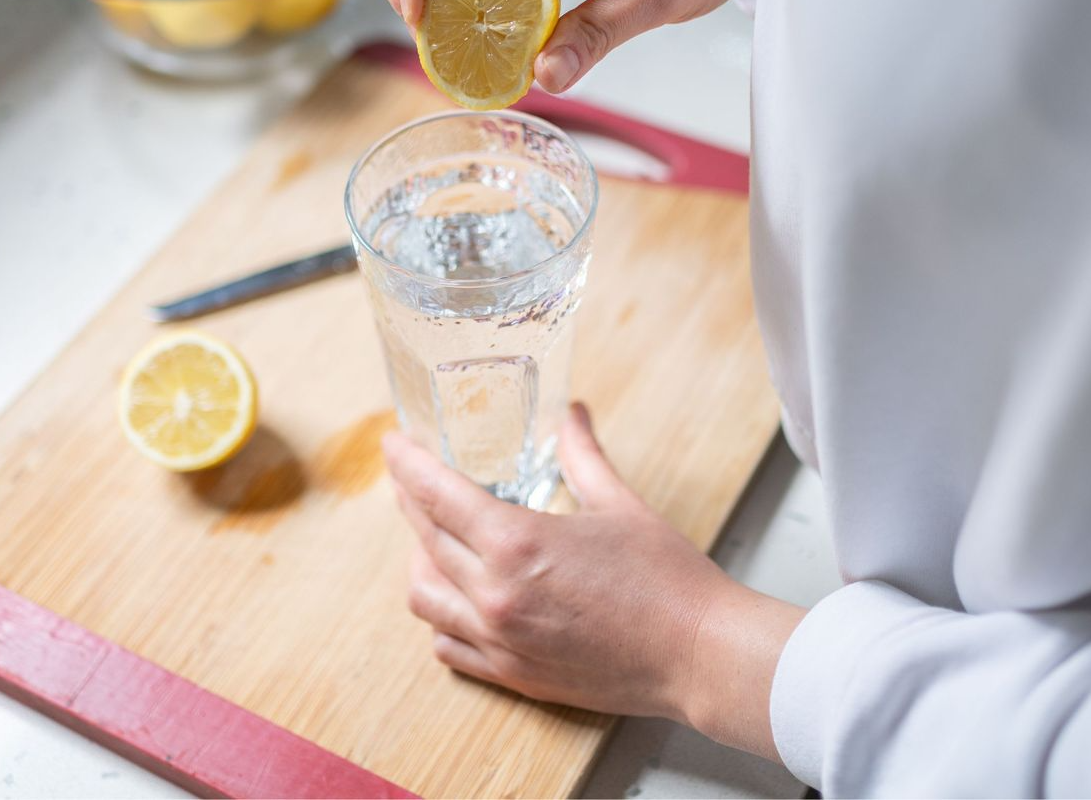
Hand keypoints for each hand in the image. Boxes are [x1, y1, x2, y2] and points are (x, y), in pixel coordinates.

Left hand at [382, 403, 804, 758]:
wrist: (698, 654)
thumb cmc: (667, 580)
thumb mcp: (619, 504)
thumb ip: (582, 455)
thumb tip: (571, 415)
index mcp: (518, 544)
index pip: (436, 494)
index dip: (407, 463)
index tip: (393, 444)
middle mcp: (496, 595)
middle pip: (423, 538)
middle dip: (411, 501)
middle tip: (412, 479)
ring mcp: (500, 640)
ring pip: (424, 597)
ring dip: (421, 562)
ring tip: (436, 540)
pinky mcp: (512, 674)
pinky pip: (447, 647)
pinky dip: (442, 618)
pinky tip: (457, 598)